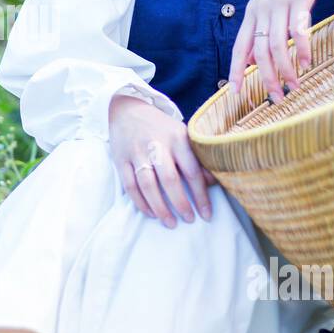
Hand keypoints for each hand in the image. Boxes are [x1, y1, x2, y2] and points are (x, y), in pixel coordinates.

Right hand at [108, 93, 216, 227]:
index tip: (207, 214)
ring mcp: (137, 152)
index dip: (200, 195)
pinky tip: (150, 213)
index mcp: (177, 138)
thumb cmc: (161, 127)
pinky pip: (130, 185)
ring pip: (148, 184)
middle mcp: (157, 144)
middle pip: (169, 179)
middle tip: (189, 220)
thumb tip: (212, 182)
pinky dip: (140, 202)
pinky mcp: (121, 159)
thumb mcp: (182, 135)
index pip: (192, 171)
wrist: (127, 109)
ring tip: (170, 222)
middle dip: (181, 203)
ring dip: (160, 207)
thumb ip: (195, 157)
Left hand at [226, 0, 328, 104]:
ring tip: (294, 85)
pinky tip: (307, 62)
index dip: (236, 70)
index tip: (235, 93)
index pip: (239, 48)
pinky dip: (301, 48)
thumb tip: (250, 60)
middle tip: (276, 98)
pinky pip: (298, 29)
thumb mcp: (265, 4)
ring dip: (286, 68)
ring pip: (277, 44)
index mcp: (252, 14)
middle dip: (266, 77)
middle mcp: (262, 11)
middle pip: (259, 51)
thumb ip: (258, 31)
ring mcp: (280, 4)